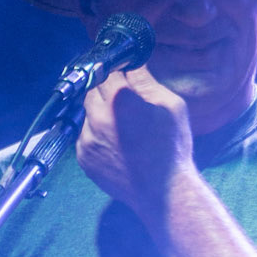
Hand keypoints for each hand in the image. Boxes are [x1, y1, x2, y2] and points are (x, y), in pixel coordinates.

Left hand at [76, 65, 194, 221]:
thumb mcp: (170, 105)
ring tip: (122, 127)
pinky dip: (96, 135)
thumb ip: (146, 81)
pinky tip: (117, 144)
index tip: (121, 73)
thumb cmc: (172, 147)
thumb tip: (134, 64)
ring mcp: (87, 139)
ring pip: (87, 114)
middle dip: (104, 91)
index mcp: (119, 98)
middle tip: (122, 101)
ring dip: (100, 114)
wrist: (163, 191)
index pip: (106, 70)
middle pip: (91, 90)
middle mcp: (97, 116)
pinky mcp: (84, 158)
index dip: (115, 70)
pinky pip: (85, 137)